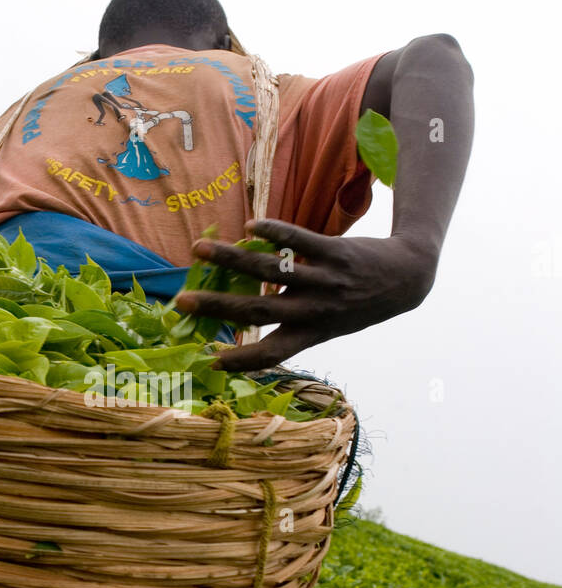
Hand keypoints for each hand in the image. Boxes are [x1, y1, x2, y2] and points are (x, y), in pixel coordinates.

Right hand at [174, 220, 436, 371]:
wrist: (406, 280)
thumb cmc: (357, 305)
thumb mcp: (329, 325)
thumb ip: (293, 323)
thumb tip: (245, 316)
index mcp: (312, 333)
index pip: (271, 355)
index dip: (241, 361)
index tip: (209, 361)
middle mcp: (315, 310)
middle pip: (258, 310)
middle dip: (217, 307)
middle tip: (181, 301)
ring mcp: (325, 280)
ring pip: (271, 270)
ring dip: (232, 259)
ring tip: (200, 249)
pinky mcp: (334, 252)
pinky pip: (300, 240)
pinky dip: (274, 232)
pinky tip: (250, 225)